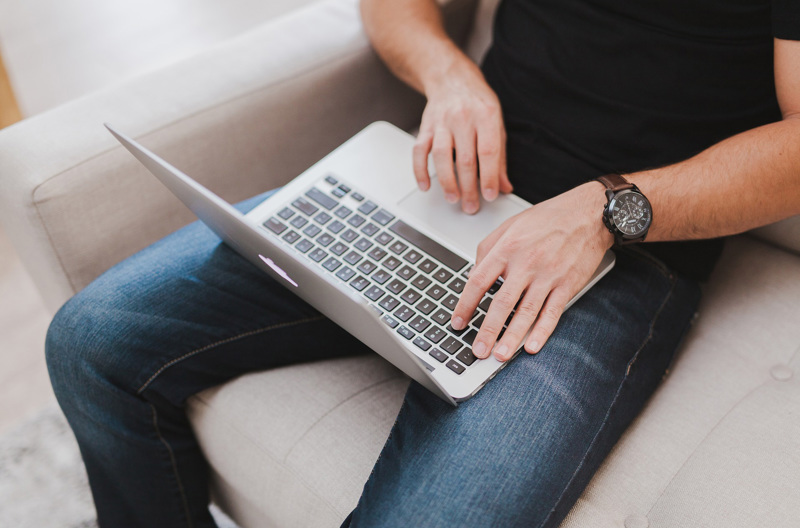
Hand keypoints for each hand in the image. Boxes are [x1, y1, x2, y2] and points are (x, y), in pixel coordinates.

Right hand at [413, 60, 512, 213]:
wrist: (451, 79)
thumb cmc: (477, 103)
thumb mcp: (497, 123)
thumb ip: (500, 157)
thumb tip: (504, 186)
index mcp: (486, 116)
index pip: (488, 152)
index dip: (489, 176)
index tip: (491, 195)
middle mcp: (463, 118)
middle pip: (465, 159)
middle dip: (469, 187)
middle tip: (471, 206)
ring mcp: (441, 122)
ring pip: (442, 156)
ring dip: (447, 181)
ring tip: (453, 198)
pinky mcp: (425, 127)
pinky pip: (419, 151)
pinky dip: (420, 170)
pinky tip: (426, 186)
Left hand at [450, 182, 613, 360]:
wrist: (589, 213)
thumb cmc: (549, 218)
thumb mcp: (511, 225)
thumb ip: (488, 248)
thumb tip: (473, 274)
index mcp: (507, 247)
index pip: (478, 280)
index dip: (465, 304)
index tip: (458, 322)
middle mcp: (526, 262)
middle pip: (501, 302)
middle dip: (487, 330)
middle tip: (477, 350)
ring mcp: (548, 275)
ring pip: (526, 312)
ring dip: (511, 337)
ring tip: (500, 355)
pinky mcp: (567, 284)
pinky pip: (552, 312)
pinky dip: (542, 332)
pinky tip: (531, 346)